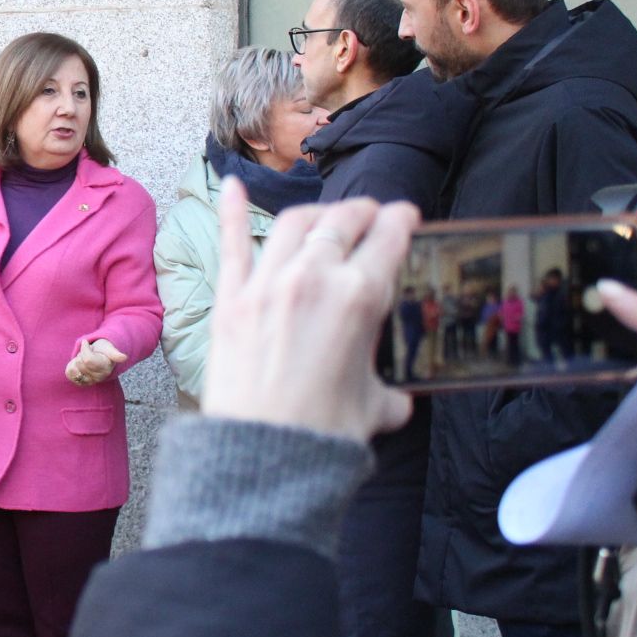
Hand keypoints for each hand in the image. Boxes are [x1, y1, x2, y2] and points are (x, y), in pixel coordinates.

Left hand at [67, 338, 127, 385]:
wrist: (100, 355)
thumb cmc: (104, 349)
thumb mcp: (110, 349)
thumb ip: (115, 354)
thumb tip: (124, 357)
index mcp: (105, 369)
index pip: (88, 360)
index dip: (85, 348)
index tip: (86, 342)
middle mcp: (98, 378)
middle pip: (80, 363)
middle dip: (81, 354)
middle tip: (88, 352)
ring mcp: (89, 382)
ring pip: (74, 369)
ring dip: (76, 360)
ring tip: (84, 358)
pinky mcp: (80, 382)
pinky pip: (69, 373)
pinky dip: (71, 366)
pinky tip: (78, 364)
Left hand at [199, 180, 417, 442]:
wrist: (261, 452)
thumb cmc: (323, 432)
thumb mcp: (375, 405)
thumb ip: (390, 391)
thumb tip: (396, 400)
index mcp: (362, 296)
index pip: (390, 235)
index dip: (402, 220)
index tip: (405, 217)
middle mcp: (314, 276)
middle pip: (344, 220)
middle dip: (364, 213)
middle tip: (371, 217)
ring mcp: (267, 283)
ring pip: (295, 223)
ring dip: (318, 213)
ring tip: (328, 217)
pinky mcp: (230, 298)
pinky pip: (231, 243)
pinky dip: (231, 209)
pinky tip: (232, 184)